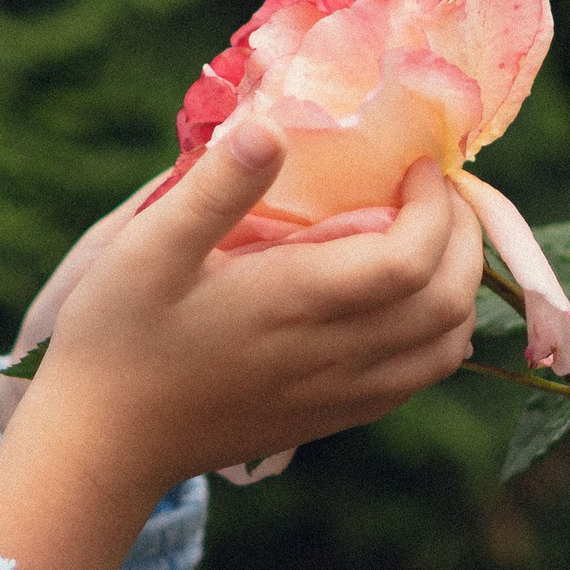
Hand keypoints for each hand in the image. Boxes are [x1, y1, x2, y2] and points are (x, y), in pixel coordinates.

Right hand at [0, 124, 482, 569]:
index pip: (414, 258)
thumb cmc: (117, 337)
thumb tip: (272, 125)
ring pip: (446, 348)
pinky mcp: (332, 419)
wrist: (104, 443)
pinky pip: (418, 378)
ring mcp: (339, 395)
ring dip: (459, 286)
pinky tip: (404, 296)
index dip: (437, 206)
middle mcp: (334, 356)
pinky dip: (437, 331)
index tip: (418, 164)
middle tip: (441, 190)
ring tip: (432, 237)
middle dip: (465, 237)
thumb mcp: (146, 250)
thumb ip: (213, 189)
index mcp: (296, 304)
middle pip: (449, 302)